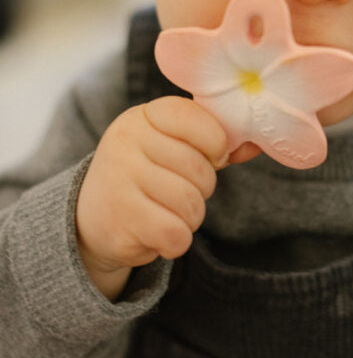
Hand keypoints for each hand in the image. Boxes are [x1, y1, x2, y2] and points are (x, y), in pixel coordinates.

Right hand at [76, 96, 227, 299]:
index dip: (215, 144)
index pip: (196, 119)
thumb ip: (214, 143)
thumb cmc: (147, 176)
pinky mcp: (120, 219)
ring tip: (165, 212)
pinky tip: (155, 233)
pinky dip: (176, 242)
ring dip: (189, 218)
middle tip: (177, 192)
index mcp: (143, 116)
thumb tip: (256, 145)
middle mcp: (126, 141)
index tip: (211, 156)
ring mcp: (119, 179)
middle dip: (201, 189)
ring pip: (191, 204)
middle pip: (200, 170)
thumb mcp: (175, 147)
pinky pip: (176, 234)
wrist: (92, 218)